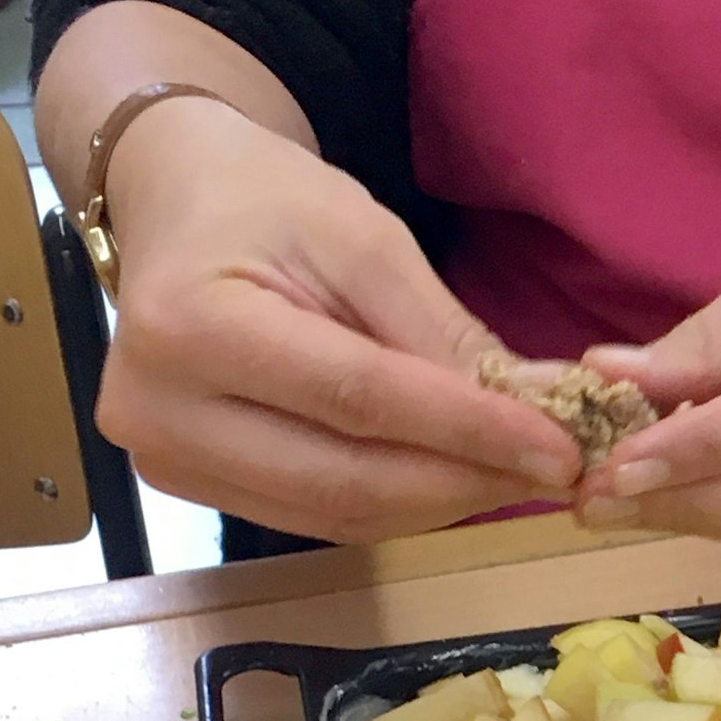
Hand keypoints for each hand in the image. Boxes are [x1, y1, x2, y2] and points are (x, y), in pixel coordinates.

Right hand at [95, 102, 582, 542]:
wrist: (178, 208)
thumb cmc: (267, 203)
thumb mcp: (364, 236)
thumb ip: (444, 332)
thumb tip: (541, 408)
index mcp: (193, 327)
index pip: (359, 399)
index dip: (470, 431)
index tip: (561, 448)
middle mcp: (158, 411)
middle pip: (346, 479)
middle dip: (466, 481)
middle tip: (554, 471)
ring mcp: (166, 461)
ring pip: (337, 515)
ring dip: (441, 503)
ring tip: (515, 473)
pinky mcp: (188, 487)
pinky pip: (316, 517)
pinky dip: (398, 504)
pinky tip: (453, 477)